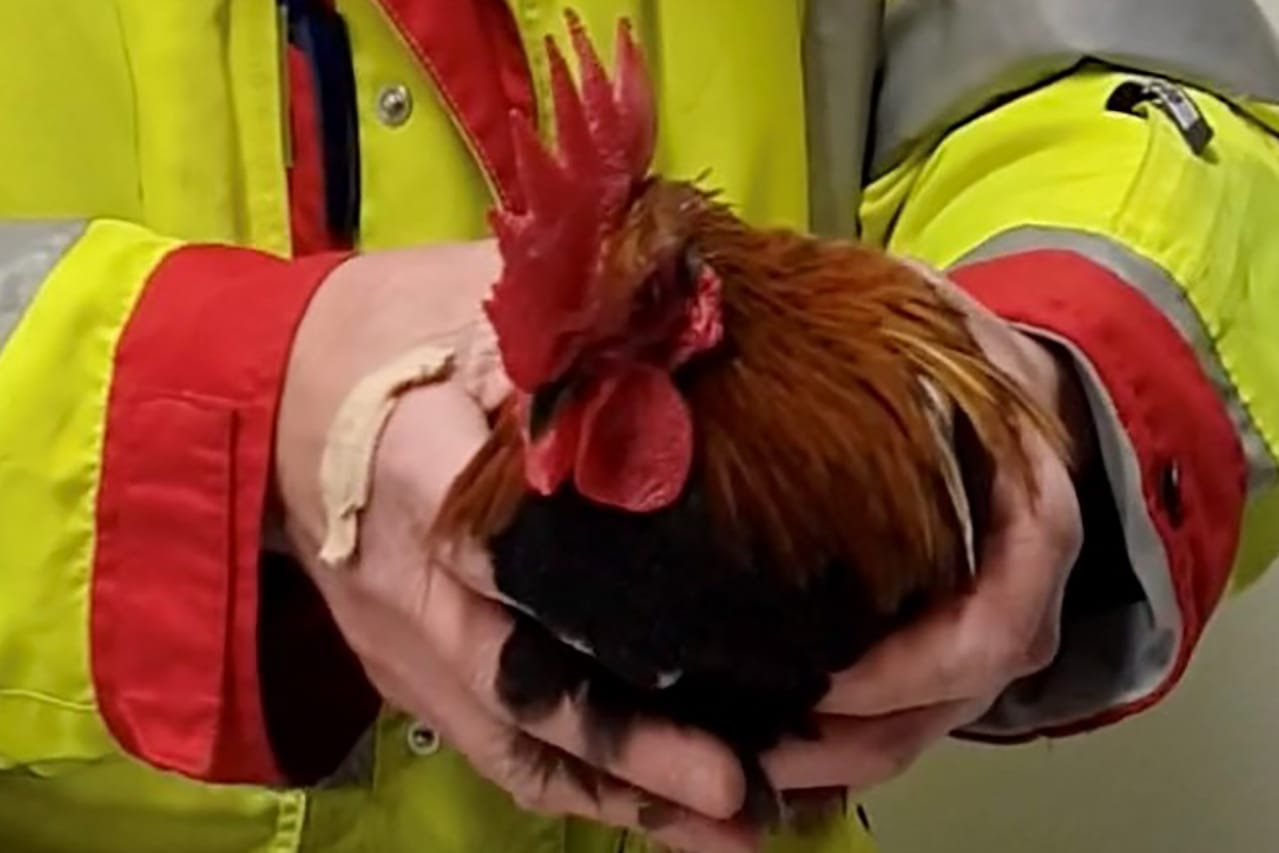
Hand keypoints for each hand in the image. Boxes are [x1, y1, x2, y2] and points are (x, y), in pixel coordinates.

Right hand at [273, 243, 754, 852]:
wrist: (271, 393)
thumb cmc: (384, 333)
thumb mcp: (469, 301)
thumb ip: (568, 339)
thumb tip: (699, 348)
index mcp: (412, 467)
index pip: (494, 546)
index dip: (585, 604)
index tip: (688, 642)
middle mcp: (405, 581)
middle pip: (516, 681)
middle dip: (628, 741)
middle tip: (738, 780)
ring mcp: (400, 643)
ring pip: (511, 739)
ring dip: (618, 792)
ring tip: (729, 823)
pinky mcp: (407, 671)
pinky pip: (495, 746)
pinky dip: (578, 787)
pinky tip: (660, 812)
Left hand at [764, 265, 1087, 793]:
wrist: (1014, 395)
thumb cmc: (971, 358)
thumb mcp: (940, 316)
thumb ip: (892, 311)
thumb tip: (751, 288)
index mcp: (1033, 524)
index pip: (993, 628)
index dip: (916, 667)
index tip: (829, 679)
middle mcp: (1016, 599)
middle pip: (948, 705)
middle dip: (856, 741)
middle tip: (761, 752)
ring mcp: (976, 634)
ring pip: (918, 728)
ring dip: (837, 758)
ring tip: (746, 766)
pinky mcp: (932, 647)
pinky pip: (896, 716)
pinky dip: (839, 742)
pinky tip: (770, 747)